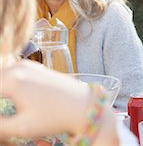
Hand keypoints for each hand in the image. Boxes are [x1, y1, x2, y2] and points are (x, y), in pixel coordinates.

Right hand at [0, 60, 117, 144]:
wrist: (84, 105)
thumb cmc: (55, 118)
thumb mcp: (21, 127)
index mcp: (11, 80)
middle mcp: (17, 67)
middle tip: (3, 116)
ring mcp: (27, 65)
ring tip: (4, 106)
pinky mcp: (34, 67)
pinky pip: (8, 72)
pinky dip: (2, 82)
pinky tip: (4, 97)